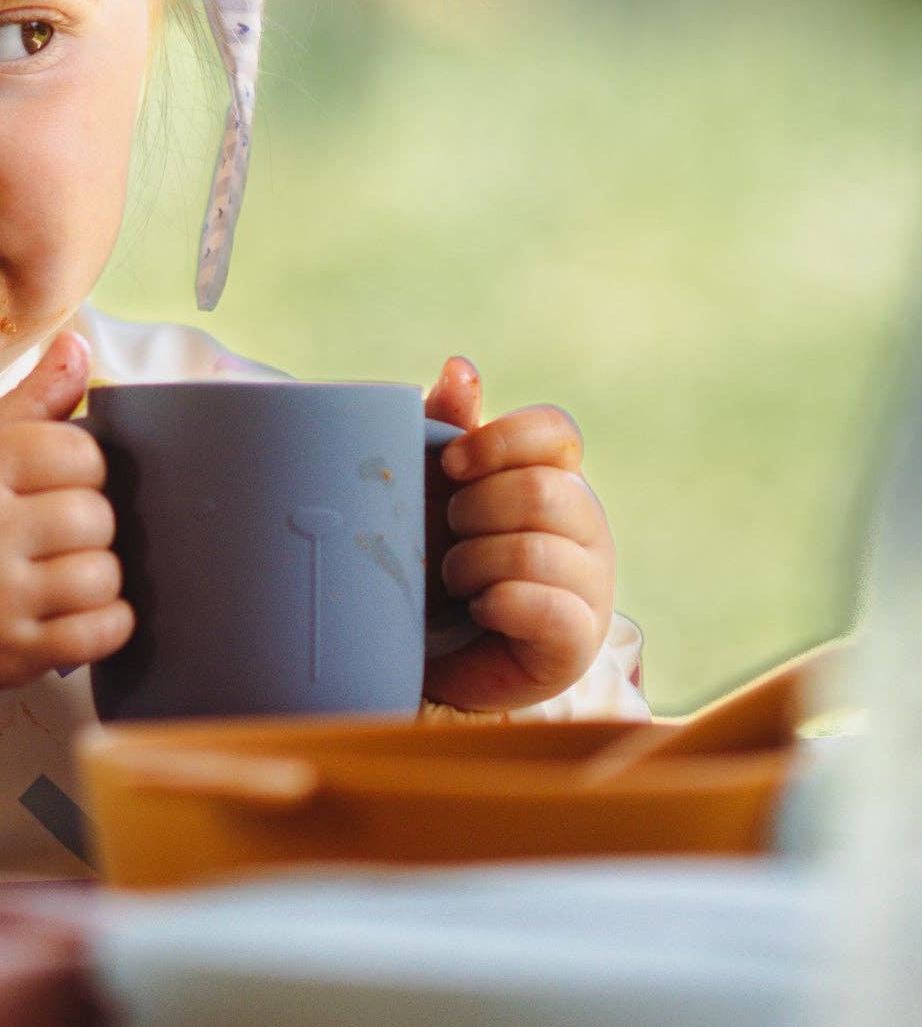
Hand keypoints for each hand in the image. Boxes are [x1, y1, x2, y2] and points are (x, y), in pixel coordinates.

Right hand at [0, 332, 132, 694]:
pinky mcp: (11, 653)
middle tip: (61, 530)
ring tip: (65, 572)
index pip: (80, 453)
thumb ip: (28, 403)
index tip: (61, 479)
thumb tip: (80, 344)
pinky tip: (81, 610)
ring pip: (102, 576)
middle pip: (96, 516)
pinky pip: (100, 633)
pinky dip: (107, 622)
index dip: (84, 465)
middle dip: (90, 522)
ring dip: (97, 575)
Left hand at [421, 355, 616, 711]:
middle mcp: (586, 526)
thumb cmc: (440, 565)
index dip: (498, 441)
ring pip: (535, 549)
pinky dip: (498, 603)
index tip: (450, 465)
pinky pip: (546, 608)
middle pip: (541, 490)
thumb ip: (448, 429)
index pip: (555, 431)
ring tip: (456, 581)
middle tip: (448, 537)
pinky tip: (480, 610)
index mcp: (556, 478)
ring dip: (473, 564)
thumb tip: (460, 366)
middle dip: (474, 512)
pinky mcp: (577, 641)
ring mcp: (591, 584)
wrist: (435, 659)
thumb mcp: (435, 494)